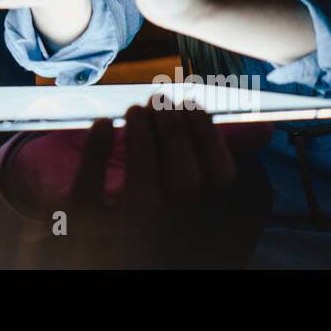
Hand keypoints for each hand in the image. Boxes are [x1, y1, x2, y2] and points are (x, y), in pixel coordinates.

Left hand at [20, 99, 269, 266]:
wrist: (65, 205)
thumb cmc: (128, 175)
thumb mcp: (170, 159)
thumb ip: (212, 145)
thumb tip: (265, 128)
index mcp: (187, 207)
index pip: (218, 181)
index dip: (211, 138)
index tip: (193, 103)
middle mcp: (161, 224)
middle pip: (184, 187)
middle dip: (176, 134)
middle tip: (159, 100)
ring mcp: (118, 230)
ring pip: (144, 199)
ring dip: (143, 144)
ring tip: (136, 109)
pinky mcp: (76, 223)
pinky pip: (88, 194)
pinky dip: (95, 153)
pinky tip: (101, 123)